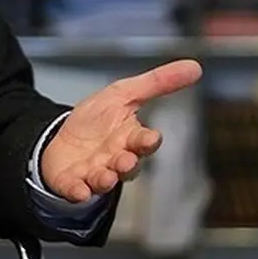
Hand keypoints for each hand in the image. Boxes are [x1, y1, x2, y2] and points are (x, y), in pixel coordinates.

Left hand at [40, 58, 202, 202]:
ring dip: (105, 179)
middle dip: (127, 163)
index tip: (150, 138)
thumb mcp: (123, 94)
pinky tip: (78, 190)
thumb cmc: (98, 120)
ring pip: (104, 180)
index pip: (144, 141)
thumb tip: (195, 66)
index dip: (147, 141)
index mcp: (129, 138)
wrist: (62, 138)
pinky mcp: (72, 183)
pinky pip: (76, 190)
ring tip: (105, 176)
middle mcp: (115, 159)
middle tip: (126, 160)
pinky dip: (78, 191)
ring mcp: (94, 173)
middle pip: (126, 165)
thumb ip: (157, 83)